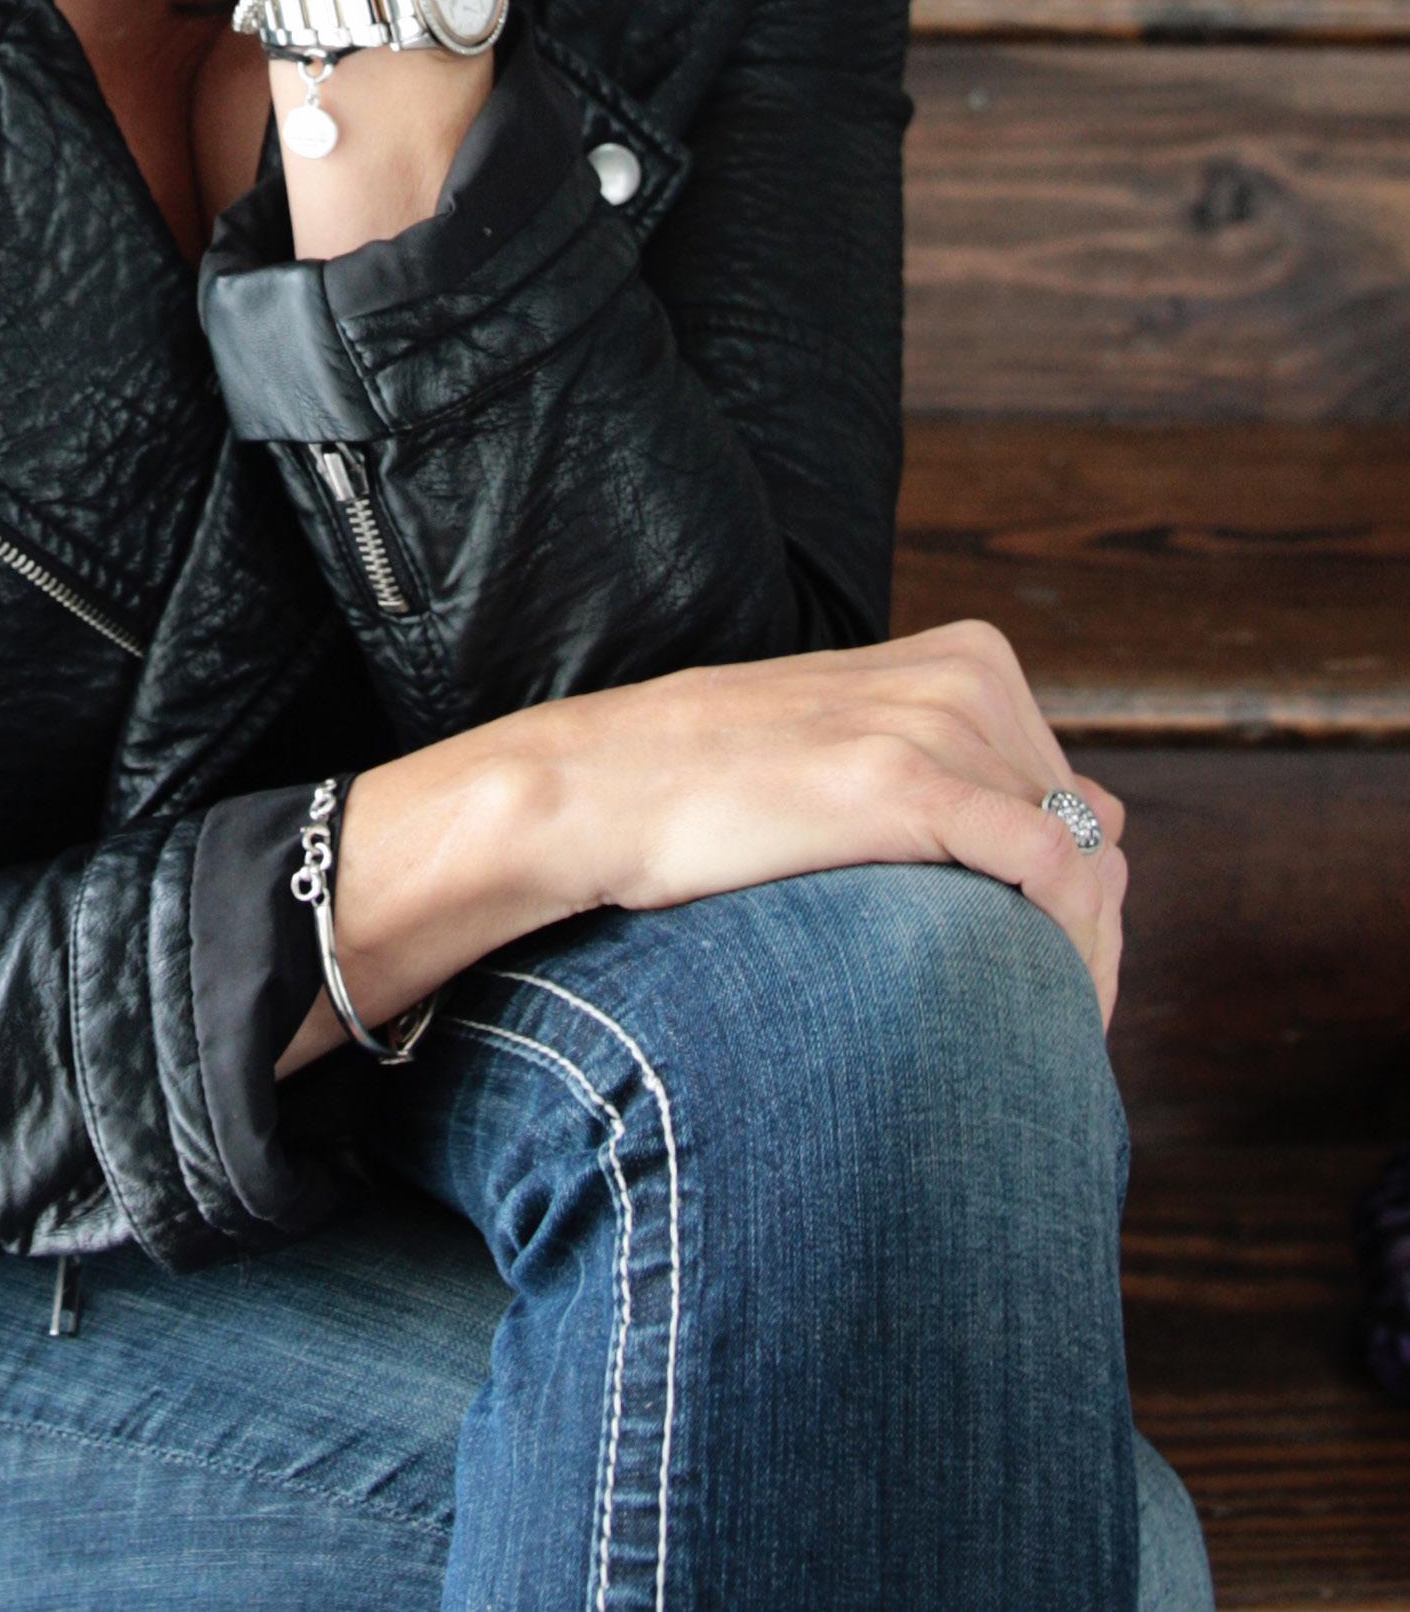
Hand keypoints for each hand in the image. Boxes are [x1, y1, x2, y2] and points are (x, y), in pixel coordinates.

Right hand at [290, 620, 1128, 1081]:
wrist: (598, 790)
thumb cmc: (710, 788)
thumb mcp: (850, 748)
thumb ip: (945, 771)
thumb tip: (1060, 850)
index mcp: (965, 658)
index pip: (1079, 792)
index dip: (1082, 897)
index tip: (1054, 983)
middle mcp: (966, 677)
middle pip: (1096, 830)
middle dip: (1086, 933)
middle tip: (1051, 1026)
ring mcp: (936, 721)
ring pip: (1087, 860)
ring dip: (1080, 957)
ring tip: (1041, 1037)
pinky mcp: (905, 779)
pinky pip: (1051, 870)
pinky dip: (1066, 949)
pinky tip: (1038, 1014)